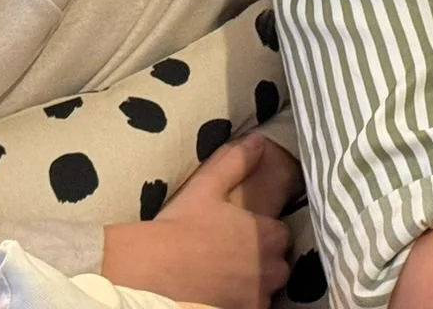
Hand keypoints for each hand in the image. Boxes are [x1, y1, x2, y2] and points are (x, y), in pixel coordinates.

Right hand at [101, 135, 291, 308]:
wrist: (151, 271)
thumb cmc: (181, 226)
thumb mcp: (207, 185)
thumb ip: (237, 162)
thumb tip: (258, 141)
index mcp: (268, 235)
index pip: (281, 234)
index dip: (263, 232)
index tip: (242, 232)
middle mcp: (271, 270)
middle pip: (278, 264)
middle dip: (261, 260)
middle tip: (231, 254)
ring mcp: (258, 299)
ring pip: (264, 289)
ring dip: (251, 284)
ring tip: (223, 275)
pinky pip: (250, 307)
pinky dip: (239, 302)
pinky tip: (218, 292)